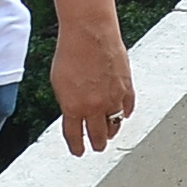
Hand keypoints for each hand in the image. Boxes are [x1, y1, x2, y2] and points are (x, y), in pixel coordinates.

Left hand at [50, 23, 135, 157]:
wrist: (90, 34)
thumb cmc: (71, 53)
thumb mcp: (59, 83)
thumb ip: (68, 102)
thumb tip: (75, 112)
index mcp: (73, 108)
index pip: (75, 136)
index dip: (77, 147)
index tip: (79, 152)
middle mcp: (95, 107)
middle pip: (99, 135)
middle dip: (98, 144)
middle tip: (98, 147)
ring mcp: (113, 98)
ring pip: (115, 124)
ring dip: (112, 130)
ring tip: (110, 132)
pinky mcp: (127, 87)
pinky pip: (128, 107)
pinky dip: (125, 112)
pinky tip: (123, 113)